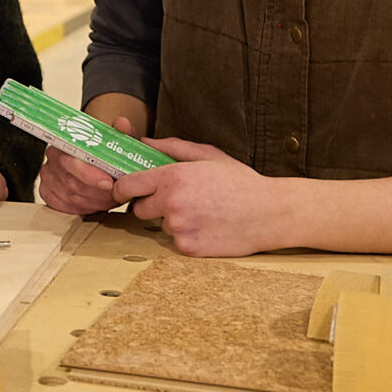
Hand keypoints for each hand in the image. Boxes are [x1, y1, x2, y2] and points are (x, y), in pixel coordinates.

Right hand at [38, 105, 143, 216]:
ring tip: (112, 198)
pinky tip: (97, 202)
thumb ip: (121, 133)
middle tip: (117, 194)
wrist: (90, 159)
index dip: (90, 175)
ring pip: (71, 198)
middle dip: (99, 192)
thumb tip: (122, 123)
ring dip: (96, 201)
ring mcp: (48, 178)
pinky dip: (86, 208)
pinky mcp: (48, 194)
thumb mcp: (114, 139)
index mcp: (65, 141)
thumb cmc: (101, 150)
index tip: (109, 183)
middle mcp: (52, 159)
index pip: (71, 160)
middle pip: (72, 183)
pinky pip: (66, 208)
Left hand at [111, 138, 286, 257]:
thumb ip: (172, 147)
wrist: (269, 214)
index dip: (122, 188)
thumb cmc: (240, 182)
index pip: (128, 185)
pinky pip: (175, 241)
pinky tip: (207, 226)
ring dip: (171, 220)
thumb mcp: (208, 155)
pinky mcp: (188, 249)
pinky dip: (186, 235)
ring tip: (200, 212)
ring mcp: (179, 229)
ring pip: (159, 226)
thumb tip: (145, 142)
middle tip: (173, 199)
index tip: (125, 190)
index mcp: (174, 177)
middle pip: (139, 209)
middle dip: (150, 204)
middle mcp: (172, 204)